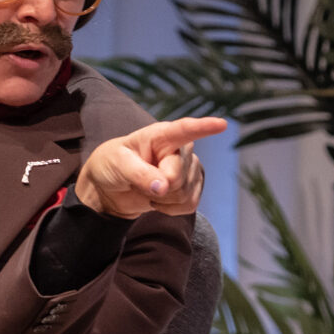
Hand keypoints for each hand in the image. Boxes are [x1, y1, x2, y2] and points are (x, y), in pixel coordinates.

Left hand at [75, 117, 227, 218]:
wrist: (112, 189)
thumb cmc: (112, 166)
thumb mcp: (118, 165)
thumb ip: (139, 173)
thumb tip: (163, 187)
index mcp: (162, 135)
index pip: (185, 130)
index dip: (203, 127)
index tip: (221, 124)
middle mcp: (181, 150)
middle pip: (178, 176)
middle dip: (158, 186)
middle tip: (140, 180)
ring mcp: (189, 170)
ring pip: (184, 194)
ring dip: (162, 199)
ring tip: (147, 187)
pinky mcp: (192, 189)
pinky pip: (189, 205)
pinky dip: (170, 209)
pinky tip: (157, 199)